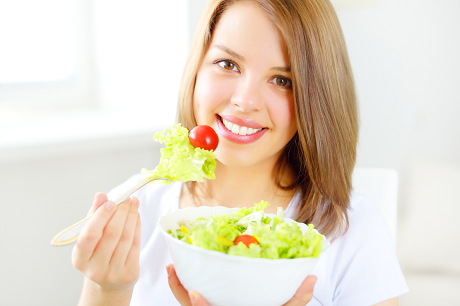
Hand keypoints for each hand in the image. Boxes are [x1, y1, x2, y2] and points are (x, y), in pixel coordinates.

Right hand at [72, 192, 140, 291]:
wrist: (109, 282)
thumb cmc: (98, 253)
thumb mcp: (90, 236)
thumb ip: (94, 215)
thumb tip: (100, 195)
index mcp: (79, 258)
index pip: (90, 234)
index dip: (101, 216)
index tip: (111, 202)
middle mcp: (95, 268)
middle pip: (112, 234)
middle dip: (121, 212)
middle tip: (126, 198)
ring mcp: (113, 273)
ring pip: (126, 237)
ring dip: (131, 216)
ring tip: (133, 203)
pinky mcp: (129, 273)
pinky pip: (135, 244)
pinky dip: (137, 226)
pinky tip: (136, 215)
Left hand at [167, 264, 316, 305]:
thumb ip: (295, 300)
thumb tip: (311, 278)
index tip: (195, 292)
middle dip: (179, 291)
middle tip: (171, 268)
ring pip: (188, 305)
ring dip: (179, 286)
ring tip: (173, 266)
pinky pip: (193, 301)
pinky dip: (187, 288)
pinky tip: (187, 272)